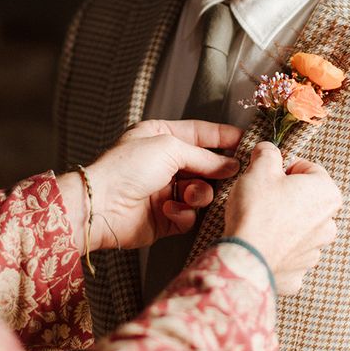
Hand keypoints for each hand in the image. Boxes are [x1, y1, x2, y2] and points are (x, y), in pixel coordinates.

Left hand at [60, 120, 241, 252]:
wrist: (101, 206)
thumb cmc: (128, 167)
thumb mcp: (170, 148)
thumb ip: (205, 157)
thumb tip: (233, 166)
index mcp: (161, 136)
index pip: (201, 133)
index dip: (225, 137)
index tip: (248, 141)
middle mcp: (165, 162)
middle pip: (206, 165)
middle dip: (217, 171)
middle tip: (234, 175)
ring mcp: (166, 190)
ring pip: (202, 191)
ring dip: (198, 193)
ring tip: (187, 194)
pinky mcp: (166, 217)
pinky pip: (190, 215)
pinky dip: (183, 212)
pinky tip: (168, 210)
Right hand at [224, 142, 340, 294]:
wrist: (245, 258)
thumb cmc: (257, 210)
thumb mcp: (259, 168)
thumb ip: (268, 153)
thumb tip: (268, 150)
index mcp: (327, 193)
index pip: (309, 169)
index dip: (285, 168)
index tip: (269, 175)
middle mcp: (329, 223)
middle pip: (306, 199)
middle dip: (286, 196)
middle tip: (262, 197)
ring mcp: (316, 250)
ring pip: (300, 227)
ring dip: (284, 223)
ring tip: (260, 222)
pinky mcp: (299, 271)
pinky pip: (290, 254)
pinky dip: (278, 248)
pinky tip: (262, 244)